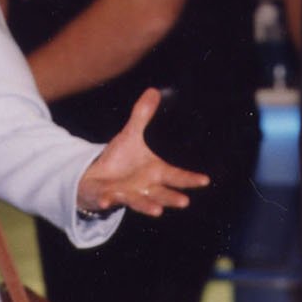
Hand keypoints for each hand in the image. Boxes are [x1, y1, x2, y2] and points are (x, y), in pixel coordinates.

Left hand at [75, 88, 210, 216]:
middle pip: (162, 194)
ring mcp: (127, 195)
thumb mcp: (130, 135)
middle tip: (185, 201)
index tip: (205, 180)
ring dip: (148, 206)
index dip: (190, 179)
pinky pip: (108, 199)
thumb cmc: (119, 161)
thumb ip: (142, 115)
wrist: (95, 178)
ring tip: (157, 211)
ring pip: (139, 201)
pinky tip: (105, 202)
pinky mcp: (107, 197)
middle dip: (172, 198)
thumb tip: (153, 90)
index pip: (176, 176)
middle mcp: (144, 188)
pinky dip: (107, 201)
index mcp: (154, 173)